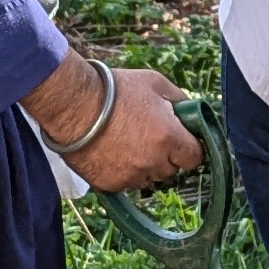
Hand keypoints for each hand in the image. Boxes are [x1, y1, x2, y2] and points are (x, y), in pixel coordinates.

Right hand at [33, 54, 200, 192]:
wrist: (73, 105)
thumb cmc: (114, 90)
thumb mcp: (154, 82)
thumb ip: (178, 100)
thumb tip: (189, 112)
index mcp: (169, 137)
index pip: (195, 157)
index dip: (188, 148)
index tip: (181, 142)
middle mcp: (153, 162)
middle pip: (171, 170)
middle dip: (164, 156)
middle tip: (148, 137)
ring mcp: (131, 176)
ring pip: (148, 178)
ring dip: (143, 166)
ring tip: (125, 144)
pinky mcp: (110, 185)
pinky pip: (125, 183)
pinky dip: (121, 172)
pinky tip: (110, 152)